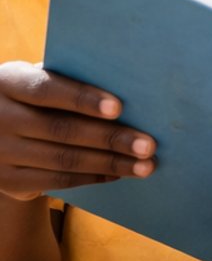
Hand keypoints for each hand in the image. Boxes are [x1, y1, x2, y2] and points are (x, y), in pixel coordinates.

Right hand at [0, 62, 153, 200]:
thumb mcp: (36, 80)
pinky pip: (56, 180)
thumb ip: (67, 80)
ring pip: (63, 159)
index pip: (45, 90)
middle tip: (149, 145)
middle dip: (110, 138)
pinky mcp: (6, 180)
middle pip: (60, 129)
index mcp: (7, 82)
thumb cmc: (31, 96)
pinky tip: (118, 173)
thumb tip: (126, 84)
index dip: (82, 98)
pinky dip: (92, 176)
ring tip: (145, 165)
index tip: (119, 108)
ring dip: (110, 163)